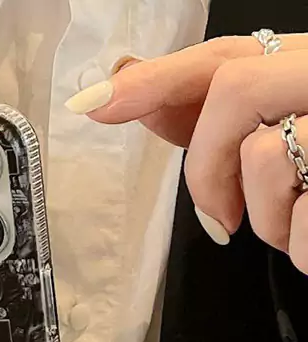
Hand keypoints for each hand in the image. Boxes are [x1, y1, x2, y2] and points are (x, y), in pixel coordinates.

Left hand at [66, 34, 307, 273]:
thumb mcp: (285, 132)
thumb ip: (211, 116)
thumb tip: (113, 100)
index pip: (225, 55)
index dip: (158, 79)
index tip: (94, 103)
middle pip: (236, 91)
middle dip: (209, 168)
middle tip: (222, 221)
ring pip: (267, 158)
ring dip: (268, 219)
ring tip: (297, 226)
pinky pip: (305, 221)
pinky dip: (302, 247)